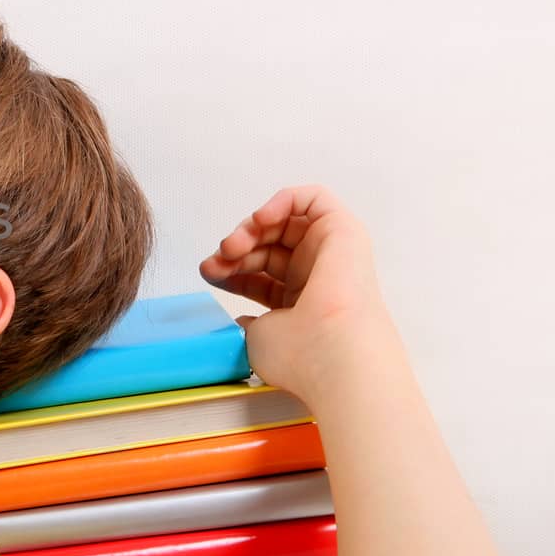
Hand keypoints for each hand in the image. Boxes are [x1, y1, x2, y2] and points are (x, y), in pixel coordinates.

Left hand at [198, 184, 400, 400]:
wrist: (332, 353)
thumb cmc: (298, 356)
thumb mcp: (258, 338)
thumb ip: (249, 325)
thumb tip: (242, 322)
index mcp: (301, 304)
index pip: (259, 276)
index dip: (230, 270)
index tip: (209, 273)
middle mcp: (319, 279)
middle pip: (268, 247)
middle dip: (235, 248)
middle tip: (219, 259)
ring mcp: (332, 255)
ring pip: (284, 224)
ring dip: (251, 228)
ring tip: (233, 246)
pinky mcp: (345, 233)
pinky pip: (315, 199)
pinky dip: (283, 200)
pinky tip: (262, 219)